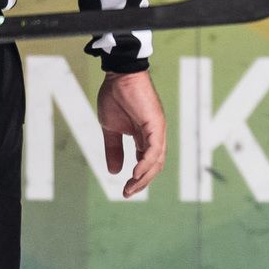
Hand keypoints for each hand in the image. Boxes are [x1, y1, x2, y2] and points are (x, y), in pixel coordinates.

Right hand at [97, 67, 167, 197]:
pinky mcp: (155, 123)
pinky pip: (154, 148)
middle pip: (155, 165)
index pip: (147, 163)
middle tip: (127, 193)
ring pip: (157, 160)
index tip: (125, 191)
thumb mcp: (111, 129)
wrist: (118, 75)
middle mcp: (155, 135)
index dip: (138, 179)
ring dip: (145, 177)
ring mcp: (157, 129)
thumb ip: (114, 149)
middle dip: (142, 182)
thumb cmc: (116, 97)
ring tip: (131, 187)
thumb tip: (114, 171)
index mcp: (145, 137)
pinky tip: (136, 173)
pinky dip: (146, 163)